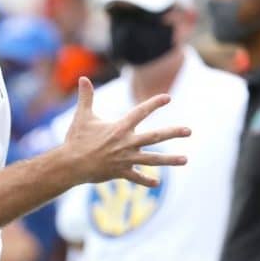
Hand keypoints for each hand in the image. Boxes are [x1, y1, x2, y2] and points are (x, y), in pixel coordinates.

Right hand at [62, 77, 189, 186]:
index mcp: (120, 127)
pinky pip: (137, 178)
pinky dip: (146, 181)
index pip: (141, 112)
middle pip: (155, 136)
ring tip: (185, 159)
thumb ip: (86, 97)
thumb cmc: (76, 139)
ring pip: (153, 160)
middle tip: (189, 131)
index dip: (154, 104)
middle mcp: (127, 142)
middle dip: (173, 133)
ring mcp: (126, 159)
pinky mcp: (121, 172)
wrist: (70, 164)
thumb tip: (82, 78)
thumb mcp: (82, 116)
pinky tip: (157, 182)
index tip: (168, 98)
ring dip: (170, 160)